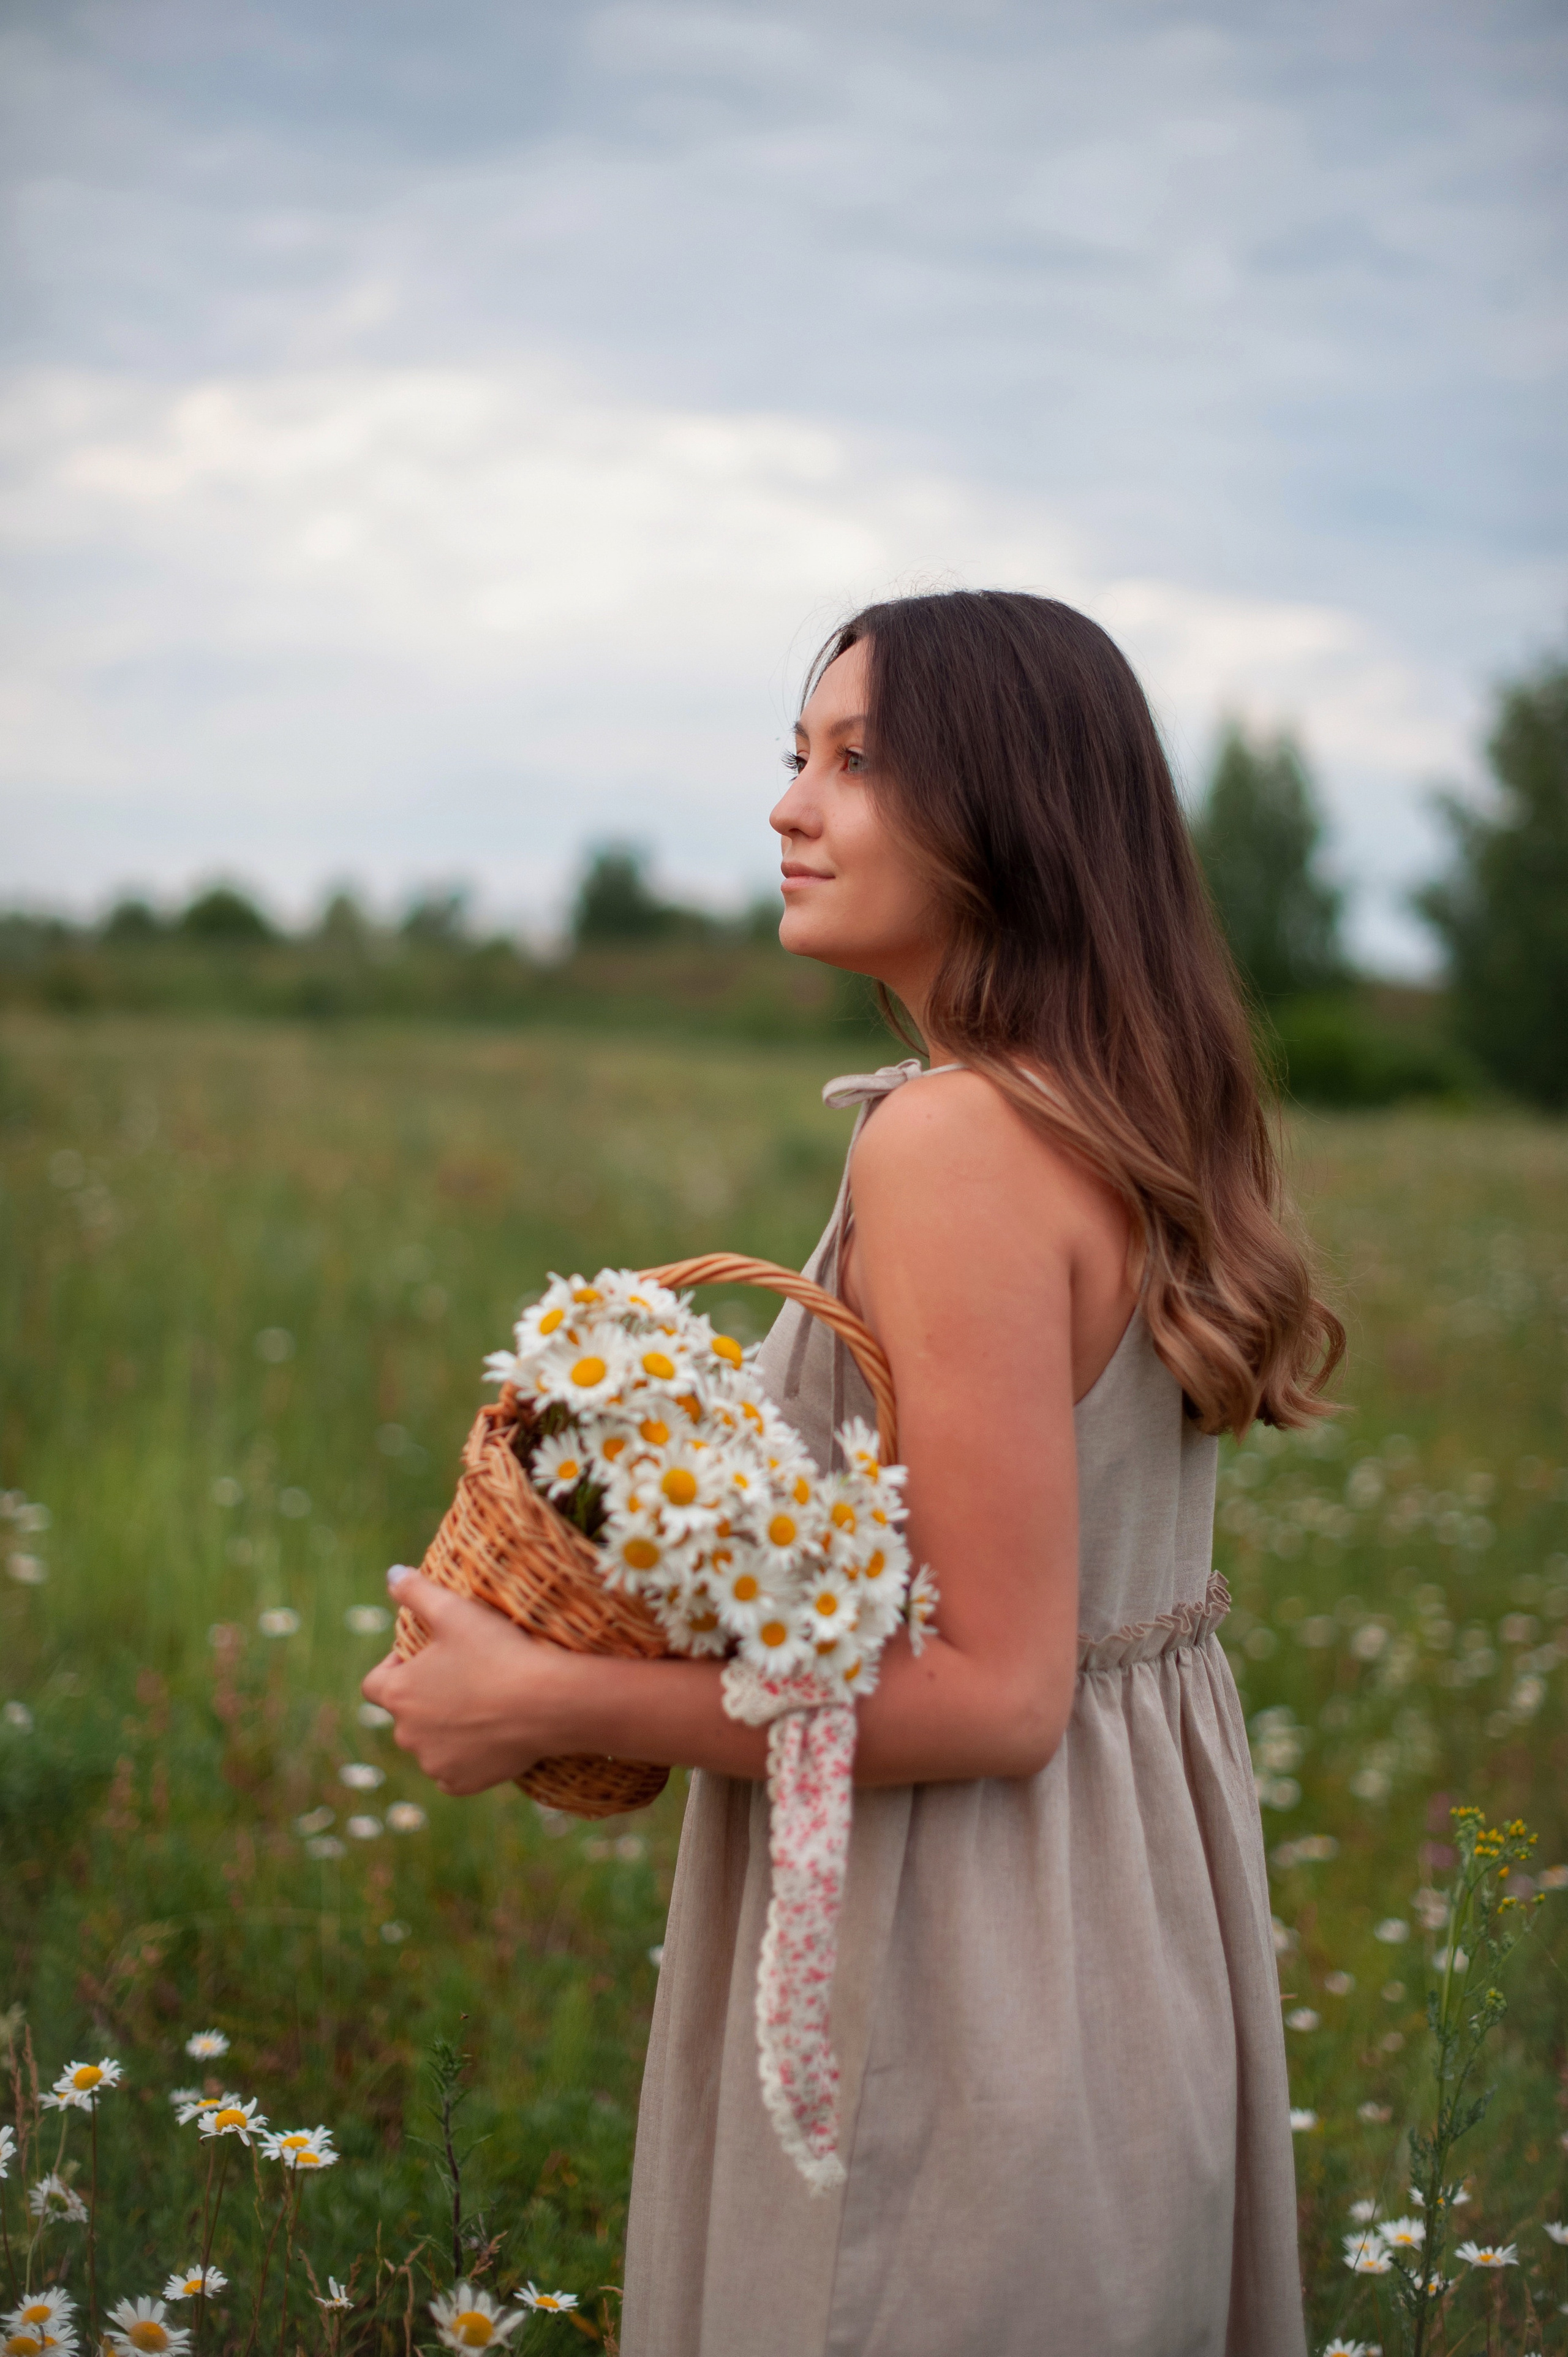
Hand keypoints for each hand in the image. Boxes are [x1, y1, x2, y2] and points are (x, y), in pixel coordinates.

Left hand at [361, 1569, 575, 1796]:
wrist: (547, 1703)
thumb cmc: (498, 1653)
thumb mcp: (454, 1611)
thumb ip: (417, 1591)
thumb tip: (391, 1573)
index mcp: (398, 1693)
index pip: (375, 1683)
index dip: (394, 1668)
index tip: (423, 1657)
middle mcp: (406, 1734)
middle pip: (405, 1714)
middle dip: (425, 1698)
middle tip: (463, 1678)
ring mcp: (433, 1763)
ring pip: (430, 1744)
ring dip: (444, 1729)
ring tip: (480, 1706)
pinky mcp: (461, 1783)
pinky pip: (452, 1772)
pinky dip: (464, 1758)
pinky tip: (489, 1738)